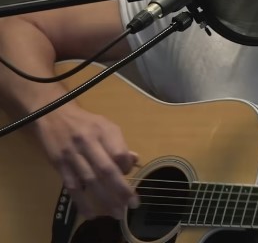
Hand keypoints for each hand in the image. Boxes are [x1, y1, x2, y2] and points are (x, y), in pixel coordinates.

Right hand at [32, 104, 139, 219]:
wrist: (51, 115)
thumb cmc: (85, 123)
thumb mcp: (106, 126)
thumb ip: (119, 144)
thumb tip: (134, 160)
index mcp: (103, 131)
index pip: (119, 153)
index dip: (127, 167)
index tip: (130, 175)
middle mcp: (87, 143)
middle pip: (105, 170)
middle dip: (120, 189)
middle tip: (132, 205)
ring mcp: (72, 156)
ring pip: (89, 181)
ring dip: (104, 199)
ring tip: (117, 213)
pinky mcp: (59, 166)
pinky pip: (72, 186)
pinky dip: (81, 201)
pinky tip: (90, 214)